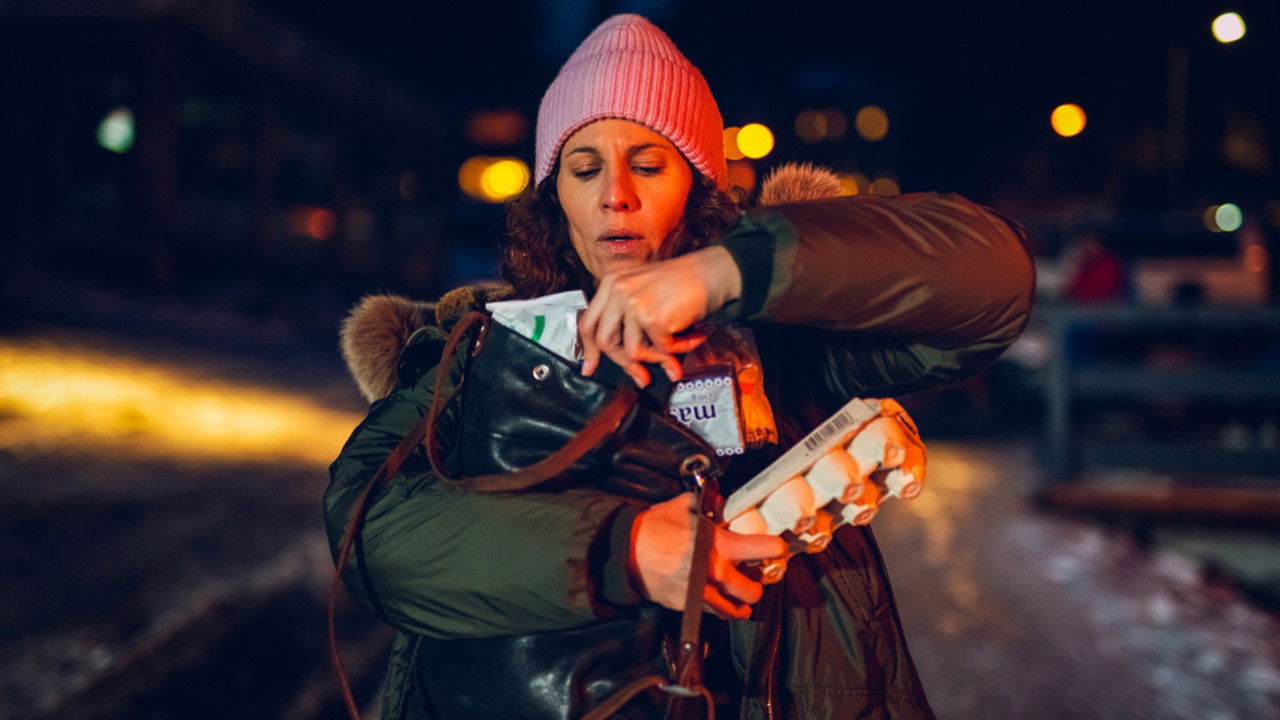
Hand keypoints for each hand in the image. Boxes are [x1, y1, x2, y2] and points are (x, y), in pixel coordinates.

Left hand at [579, 246, 742, 386]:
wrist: (714, 271)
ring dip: (658, 357)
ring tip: (677, 349)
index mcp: (612, 282)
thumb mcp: (645, 294)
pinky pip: (661, 350)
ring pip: (633, 351)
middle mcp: (618, 289)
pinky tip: (693, 336)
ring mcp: (634, 303)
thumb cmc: (684, 283)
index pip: (589, 322)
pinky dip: (681, 348)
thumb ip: (628, 321)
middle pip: (605, 341)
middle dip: (624, 363)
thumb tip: (626, 361)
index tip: (590, 367)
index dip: (589, 349)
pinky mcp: (653, 317)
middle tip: (641, 376)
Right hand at [630, 492, 785, 618]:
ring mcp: (703, 594)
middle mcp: (717, 573)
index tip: (779, 547)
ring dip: (739, 605)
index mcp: (721, 546)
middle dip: (757, 585)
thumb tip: (720, 499)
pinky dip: (716, 609)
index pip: (765, 548)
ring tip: (740, 600)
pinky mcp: (688, 606)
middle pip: (754, 591)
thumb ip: (707, 504)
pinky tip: (714, 601)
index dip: (776, 547)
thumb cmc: (654, 527)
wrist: (625, 553)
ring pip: (734, 611)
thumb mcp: (683, 505)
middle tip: (754, 578)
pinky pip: (710, 612)